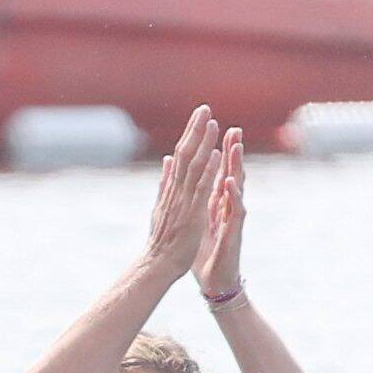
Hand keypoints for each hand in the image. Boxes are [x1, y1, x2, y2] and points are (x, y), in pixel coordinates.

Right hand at [140, 107, 223, 274]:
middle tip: (205, 108)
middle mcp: (176, 190)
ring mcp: (183, 201)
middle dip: (196, 130)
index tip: (199, 115)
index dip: (190, 134)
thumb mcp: (160, 206)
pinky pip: (201, 188)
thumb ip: (165, 182)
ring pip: (193, 166)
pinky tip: (215, 154)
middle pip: (185, 154)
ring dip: (203, 144)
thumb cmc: (161, 240)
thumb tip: (167, 159)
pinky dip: (207, 170)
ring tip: (212, 123)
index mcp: (171, 188)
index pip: (180, 155)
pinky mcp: (192, 213)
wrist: (157, 264)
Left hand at [192, 128, 244, 296]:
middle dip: (232, 152)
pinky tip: (229, 182)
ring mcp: (232, 219)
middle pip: (230, 174)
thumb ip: (196, 200)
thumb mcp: (198, 221)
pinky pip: (235, 211)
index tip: (215, 130)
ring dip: (236, 167)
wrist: (215, 281)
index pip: (217, 173)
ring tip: (236, 147)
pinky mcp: (234, 232)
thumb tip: (190, 183)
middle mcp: (226, 208)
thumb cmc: (206, 253)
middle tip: (234, 130)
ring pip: (236, 188)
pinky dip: (232, 195)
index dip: (216, 152)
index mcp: (215, 204)